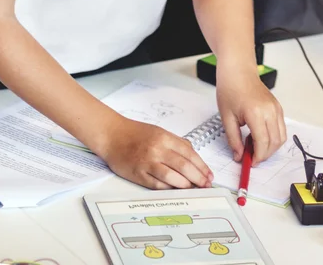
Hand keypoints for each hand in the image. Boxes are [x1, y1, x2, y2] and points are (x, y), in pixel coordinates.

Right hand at [98, 116, 213, 189]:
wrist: (113, 135)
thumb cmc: (137, 134)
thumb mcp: (160, 132)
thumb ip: (176, 144)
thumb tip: (193, 158)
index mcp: (165, 137)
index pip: (189, 154)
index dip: (202, 166)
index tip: (209, 174)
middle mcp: (157, 149)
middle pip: (184, 166)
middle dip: (198, 177)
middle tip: (206, 184)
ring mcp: (147, 163)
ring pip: (172, 177)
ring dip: (186, 185)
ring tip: (194, 188)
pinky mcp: (138, 174)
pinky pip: (157, 184)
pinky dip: (169, 188)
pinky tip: (177, 189)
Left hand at [216, 66, 285, 164]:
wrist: (238, 71)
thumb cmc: (230, 89)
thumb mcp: (226, 117)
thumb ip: (234, 139)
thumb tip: (239, 156)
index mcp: (256, 113)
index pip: (263, 143)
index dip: (258, 156)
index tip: (251, 162)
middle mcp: (270, 111)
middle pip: (275, 142)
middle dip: (265, 154)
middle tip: (252, 157)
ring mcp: (276, 108)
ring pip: (281, 137)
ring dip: (271, 147)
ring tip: (256, 146)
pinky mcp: (278, 107)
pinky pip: (281, 128)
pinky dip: (274, 137)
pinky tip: (260, 136)